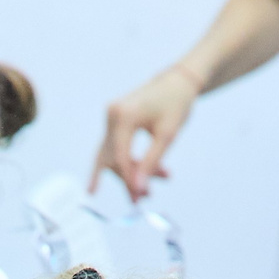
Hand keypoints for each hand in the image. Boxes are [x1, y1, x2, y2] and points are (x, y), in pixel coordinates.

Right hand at [91, 68, 201, 201]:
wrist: (177, 81)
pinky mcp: (114, 122)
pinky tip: (101, 184)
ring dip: (129, 172)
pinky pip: (114, 148)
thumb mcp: (167, 136)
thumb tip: (138, 188)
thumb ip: (151, 162)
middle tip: (146, 197)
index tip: (140, 196)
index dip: (128, 179)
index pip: (120, 155)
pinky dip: (123, 163)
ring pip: (113, 155)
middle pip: (113, 157)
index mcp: (124, 115)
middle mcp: (112, 114)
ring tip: (150, 189)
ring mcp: (111, 117)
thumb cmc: (175, 104)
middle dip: (128, 178)